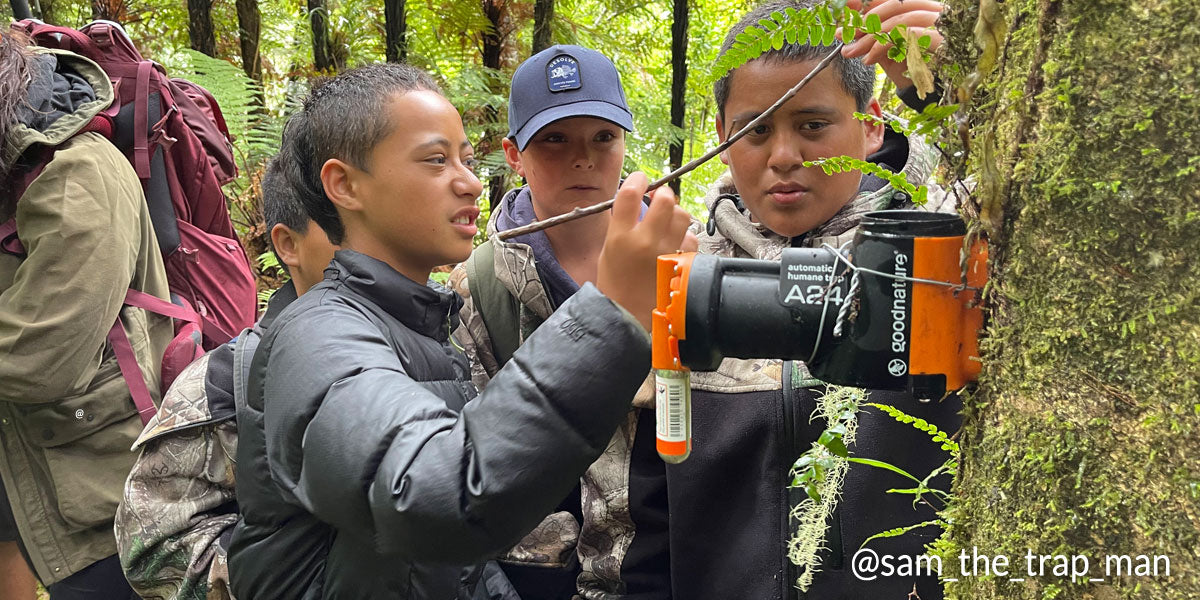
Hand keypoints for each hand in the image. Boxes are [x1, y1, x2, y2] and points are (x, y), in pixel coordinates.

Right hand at [597, 173, 691, 330]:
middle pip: (664, 199)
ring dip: (676, 214)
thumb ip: (621, 225)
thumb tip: (637, 201)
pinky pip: (690, 239)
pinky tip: (675, 244)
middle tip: (659, 199)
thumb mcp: (608, 251)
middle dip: (663, 194)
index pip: (630, 194)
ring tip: (668, 222)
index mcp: (619, 237)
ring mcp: (666, 253)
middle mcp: (644, 242)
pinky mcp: (682, 265)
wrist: (629, 318)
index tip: (641, 179)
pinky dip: (684, 238)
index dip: (637, 180)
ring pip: (682, 216)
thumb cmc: (615, 286)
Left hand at [840, 0, 944, 88]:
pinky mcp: (939, 40)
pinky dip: (882, 47)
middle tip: (842, 35)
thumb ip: (870, 37)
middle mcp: (932, 10)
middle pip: (895, 5)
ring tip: (851, 51)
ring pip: (897, 20)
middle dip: (864, 20)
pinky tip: (869, 60)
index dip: (868, 3)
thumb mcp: (886, 49)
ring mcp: (937, 24)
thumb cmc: (909, 68)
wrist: (931, 92)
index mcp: (920, 8)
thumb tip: (842, 31)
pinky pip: (905, 36)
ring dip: (868, 37)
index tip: (846, 12)